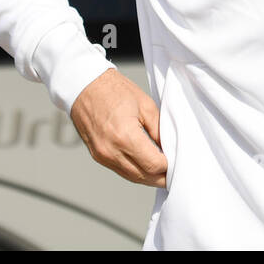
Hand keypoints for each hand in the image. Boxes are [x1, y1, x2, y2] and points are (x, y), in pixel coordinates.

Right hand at [69, 67, 168, 186]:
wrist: (85, 86)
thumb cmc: (114, 90)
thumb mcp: (146, 106)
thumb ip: (159, 131)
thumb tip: (169, 149)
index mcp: (125, 136)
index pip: (153, 164)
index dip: (169, 166)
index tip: (178, 162)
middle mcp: (111, 151)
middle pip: (143, 176)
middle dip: (161, 176)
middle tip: (174, 171)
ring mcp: (102, 155)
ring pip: (132, 177)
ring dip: (149, 177)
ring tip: (163, 171)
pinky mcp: (98, 156)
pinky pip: (121, 171)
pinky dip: (136, 171)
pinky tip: (146, 166)